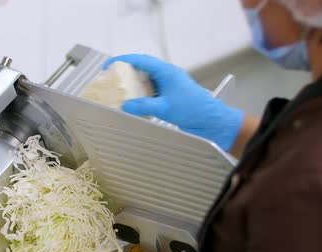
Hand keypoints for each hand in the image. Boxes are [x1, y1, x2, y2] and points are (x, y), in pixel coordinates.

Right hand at [104, 54, 244, 151]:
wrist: (212, 122)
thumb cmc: (194, 110)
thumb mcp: (165, 108)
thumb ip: (143, 106)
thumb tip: (125, 106)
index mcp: (166, 72)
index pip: (140, 60)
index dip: (123, 61)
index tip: (109, 65)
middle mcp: (167, 76)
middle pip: (142, 68)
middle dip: (125, 72)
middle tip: (111, 78)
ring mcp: (169, 86)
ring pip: (146, 81)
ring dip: (133, 85)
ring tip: (119, 91)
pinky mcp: (170, 97)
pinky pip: (151, 92)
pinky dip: (140, 96)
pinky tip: (134, 104)